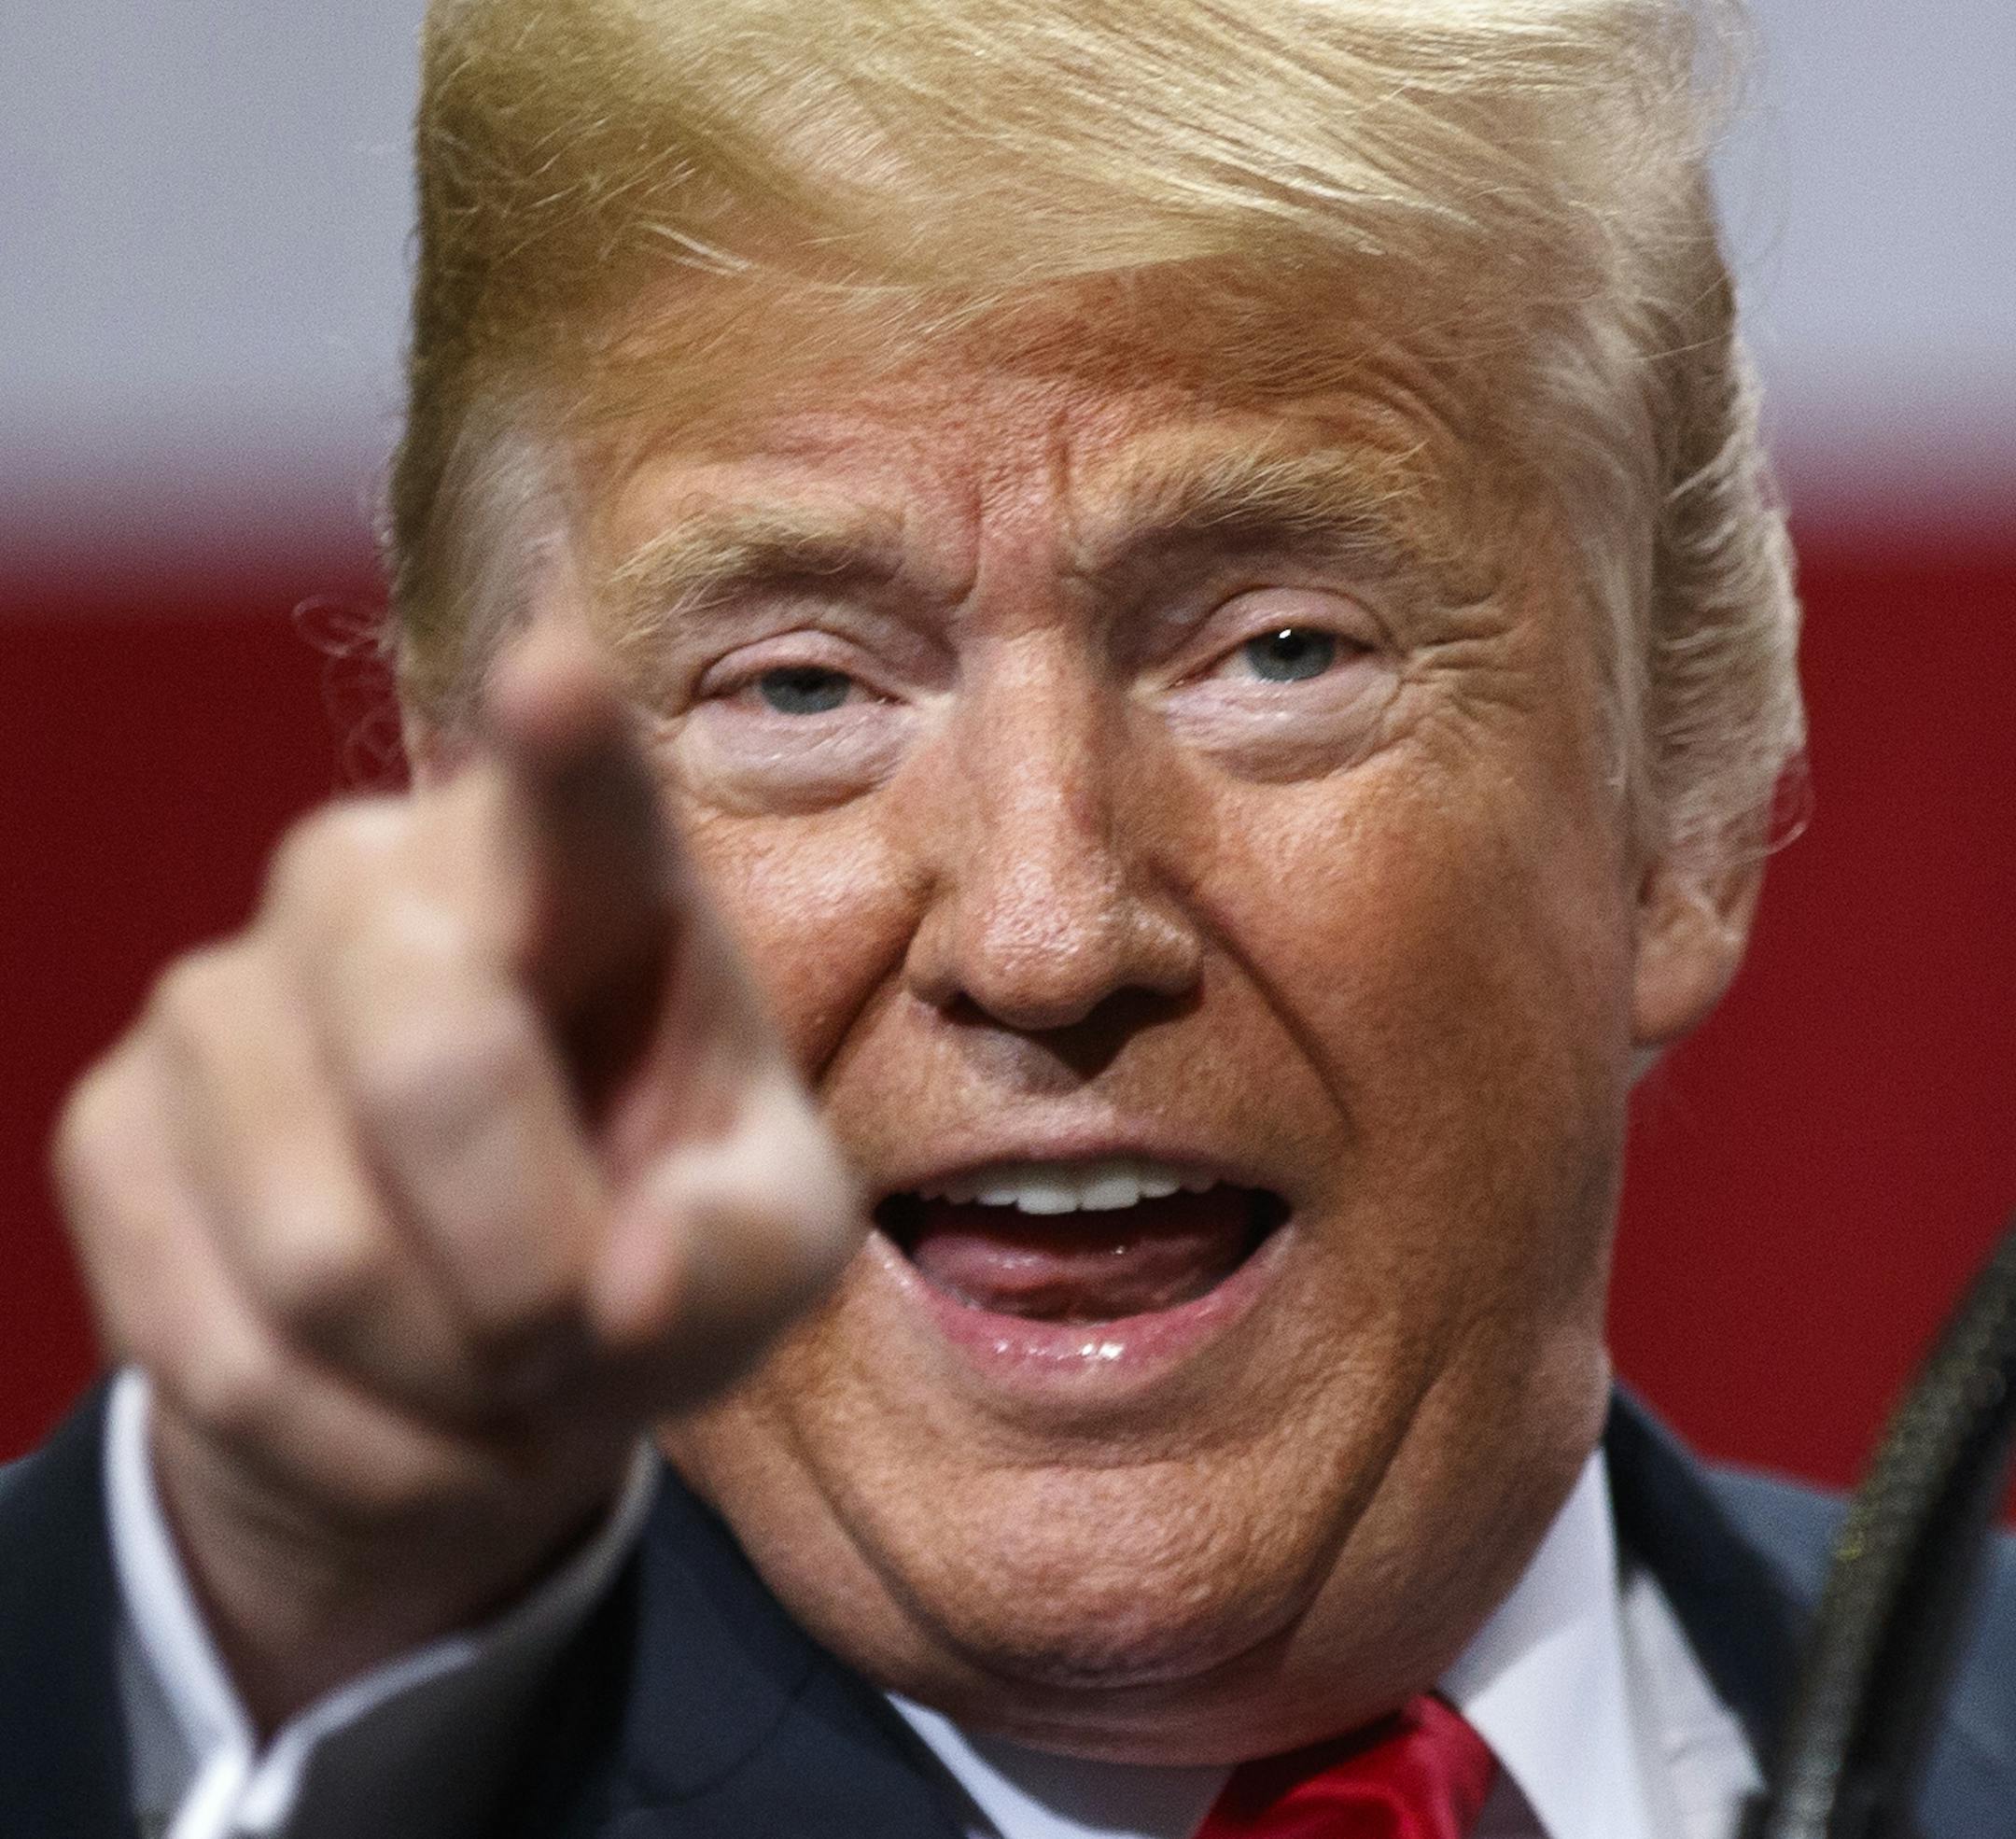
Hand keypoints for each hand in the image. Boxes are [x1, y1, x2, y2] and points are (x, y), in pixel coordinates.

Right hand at [53, 625, 862, 1726]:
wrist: (481, 1335)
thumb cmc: (659, 1233)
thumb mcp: (762, 1250)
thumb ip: (731, 1257)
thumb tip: (615, 1292)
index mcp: (584, 870)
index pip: (576, 786)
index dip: (561, 735)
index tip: (558, 674)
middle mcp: (376, 877)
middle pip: (439, 1073)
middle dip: (534, 1285)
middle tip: (576, 1337)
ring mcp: (221, 989)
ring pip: (322, 1261)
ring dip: (448, 1392)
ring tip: (501, 1377)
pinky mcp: (110, 1123)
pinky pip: (217, 1353)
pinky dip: (349, 1448)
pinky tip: (400, 1409)